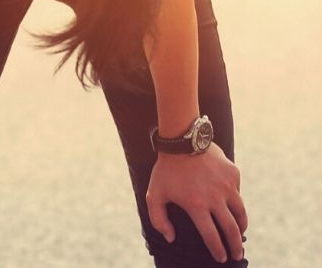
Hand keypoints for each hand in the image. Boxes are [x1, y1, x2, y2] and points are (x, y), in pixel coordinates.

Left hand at [146, 142, 246, 262]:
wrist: (182, 140)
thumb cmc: (166, 170)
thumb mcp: (154, 194)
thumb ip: (159, 219)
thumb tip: (170, 238)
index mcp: (196, 205)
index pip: (211, 235)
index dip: (217, 249)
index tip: (221, 258)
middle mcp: (215, 198)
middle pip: (230, 229)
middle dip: (235, 246)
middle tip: (237, 254)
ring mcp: (227, 186)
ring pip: (240, 213)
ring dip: (241, 227)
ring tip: (240, 235)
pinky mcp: (233, 174)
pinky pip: (237, 193)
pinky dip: (235, 202)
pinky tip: (232, 207)